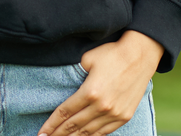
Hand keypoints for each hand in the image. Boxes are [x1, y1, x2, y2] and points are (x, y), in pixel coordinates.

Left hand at [37, 31, 163, 135]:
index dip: (52, 124)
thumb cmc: (112, 53)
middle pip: (74, 126)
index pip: (65, 112)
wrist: (140, 56)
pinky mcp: (124, 116)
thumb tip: (66, 84)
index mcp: (90, 92)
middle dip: (58, 134)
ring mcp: (114, 114)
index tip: (41, 133)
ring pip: (89, 132)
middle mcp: (102, 106)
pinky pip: (104, 132)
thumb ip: (75, 75)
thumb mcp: (87, 59)